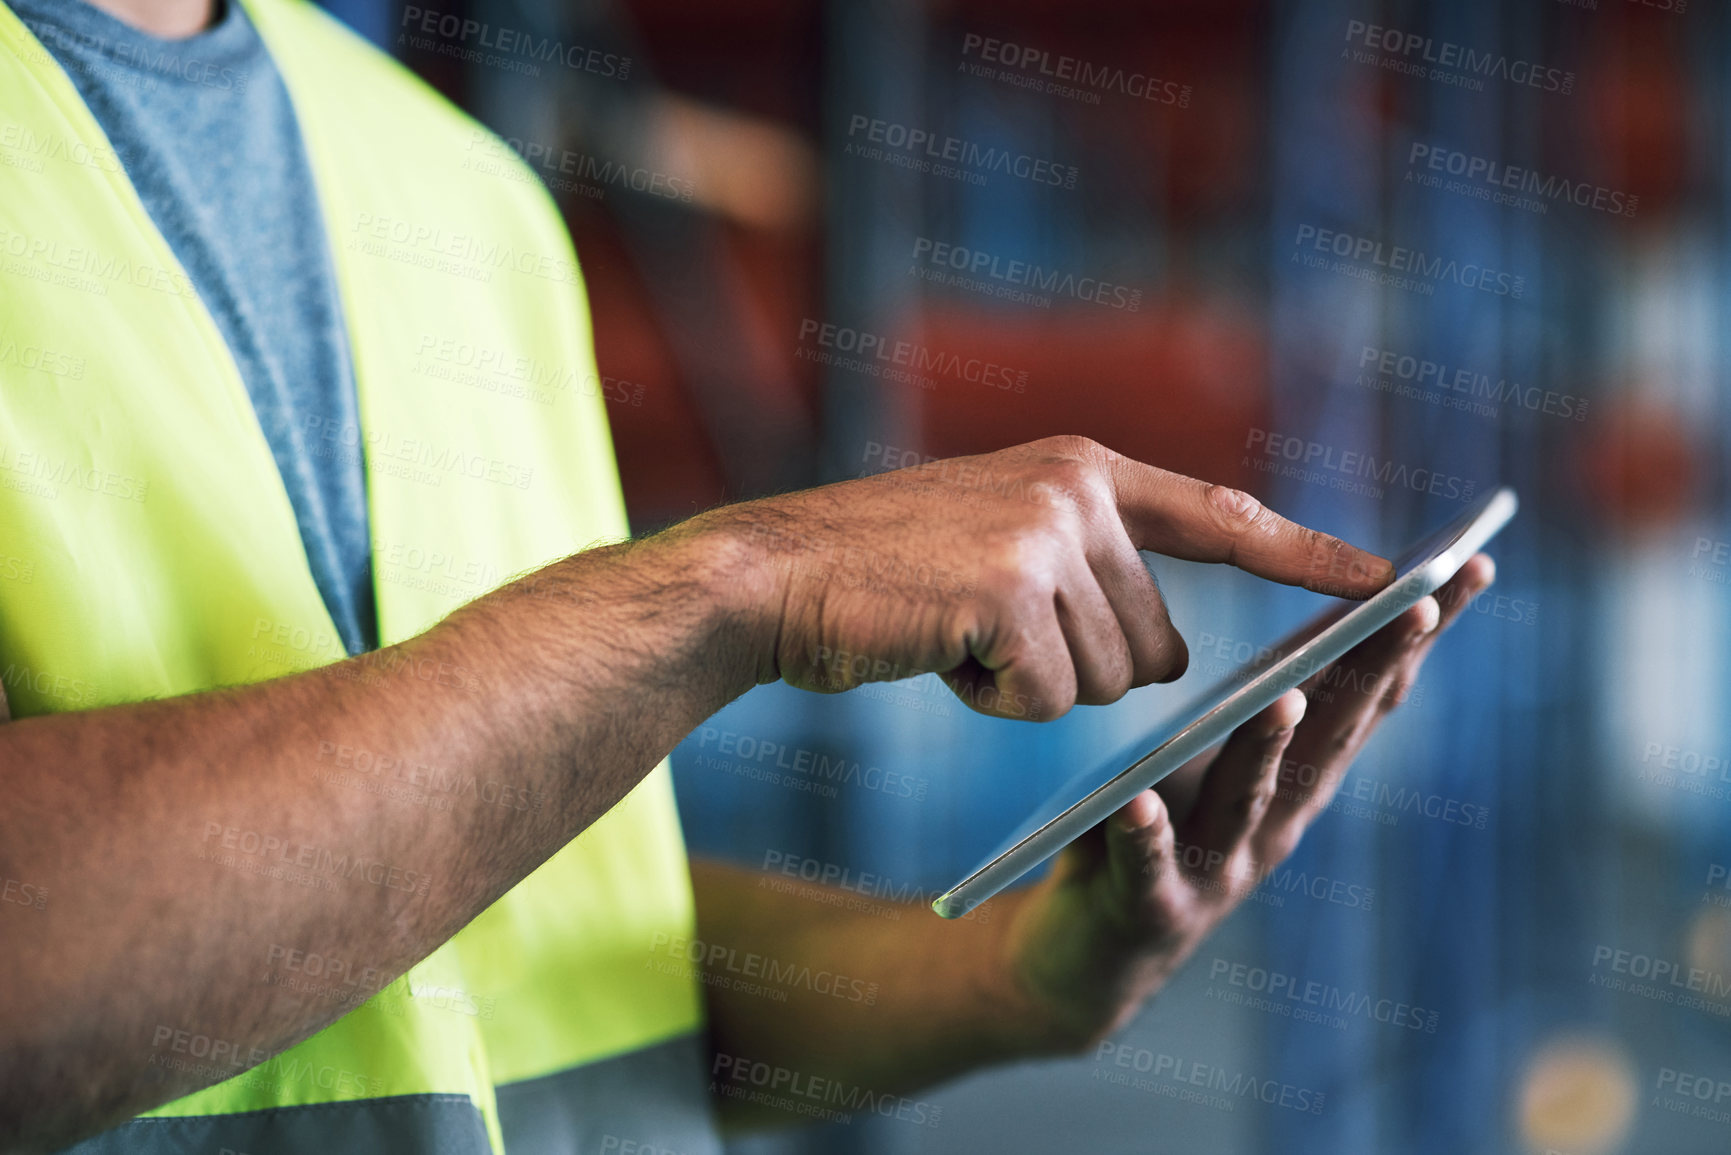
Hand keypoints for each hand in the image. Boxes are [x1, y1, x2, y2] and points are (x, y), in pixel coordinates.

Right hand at [704, 436, 1394, 719]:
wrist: (771, 577)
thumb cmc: (882, 577)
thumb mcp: (999, 547)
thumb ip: (1091, 572)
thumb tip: (1168, 660)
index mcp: (1085, 469)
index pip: (1223, 517)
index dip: (1308, 556)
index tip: (1387, 579)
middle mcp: (1080, 487)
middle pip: (1157, 646)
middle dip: (1083, 669)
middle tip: (988, 631)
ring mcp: (1047, 533)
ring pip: (1106, 681)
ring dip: (1031, 685)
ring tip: (954, 632)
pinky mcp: (1012, 588)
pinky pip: (1050, 700)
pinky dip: (995, 702)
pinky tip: (939, 652)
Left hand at [987, 553, 1495, 1049]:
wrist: (1094, 952)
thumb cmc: (1159, 822)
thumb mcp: (1217, 750)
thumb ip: (1264, 692)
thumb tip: (1315, 579)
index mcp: (1298, 774)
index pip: (1368, 694)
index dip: (1416, 633)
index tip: (1470, 564)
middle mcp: (1276, 821)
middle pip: (1331, 738)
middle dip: (1375, 670)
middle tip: (1415, 603)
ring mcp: (1217, 868)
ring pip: (1248, 800)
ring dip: (1268, 747)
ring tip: (1284, 693)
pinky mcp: (1150, 906)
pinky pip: (1146, 866)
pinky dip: (1147, 836)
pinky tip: (1140, 802)